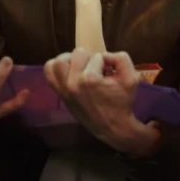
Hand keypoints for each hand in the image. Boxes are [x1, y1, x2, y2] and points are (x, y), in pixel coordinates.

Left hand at [44, 47, 159, 157]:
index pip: (98, 56)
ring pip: (60, 61)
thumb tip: (104, 54)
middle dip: (91, 59)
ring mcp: (64, 88)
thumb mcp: (131, 78)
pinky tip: (68, 69)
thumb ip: (121, 58)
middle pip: (78, 53)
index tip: (110, 74)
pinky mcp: (59, 93)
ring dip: (72, 59)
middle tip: (97, 69)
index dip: (107, 63)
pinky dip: (56, 67)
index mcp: (90, 79)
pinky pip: (49, 72)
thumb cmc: (122, 102)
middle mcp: (73, 83)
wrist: (113, 127)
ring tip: (81, 66)